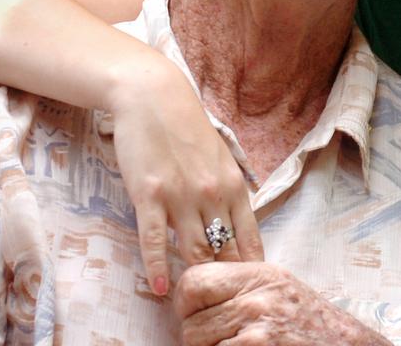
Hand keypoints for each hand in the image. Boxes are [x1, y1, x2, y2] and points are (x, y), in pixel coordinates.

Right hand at [106, 60, 263, 295]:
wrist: (153, 98)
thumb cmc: (187, 127)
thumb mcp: (222, 156)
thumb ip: (231, 188)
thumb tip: (241, 216)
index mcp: (234, 186)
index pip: (249, 238)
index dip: (249, 267)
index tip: (250, 289)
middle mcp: (213, 194)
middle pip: (223, 249)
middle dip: (225, 279)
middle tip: (223, 303)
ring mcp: (181, 196)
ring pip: (193, 249)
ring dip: (195, 278)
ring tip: (194, 303)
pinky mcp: (150, 196)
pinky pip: (155, 240)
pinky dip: (158, 267)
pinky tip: (162, 288)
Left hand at [174, 262, 389, 345]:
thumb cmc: (311, 325)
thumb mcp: (279, 290)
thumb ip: (240, 287)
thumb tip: (189, 292)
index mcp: (260, 275)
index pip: (193, 281)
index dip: (186, 303)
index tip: (196, 315)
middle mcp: (257, 298)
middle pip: (190, 321)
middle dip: (197, 337)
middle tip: (221, 340)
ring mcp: (256, 330)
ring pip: (196, 345)